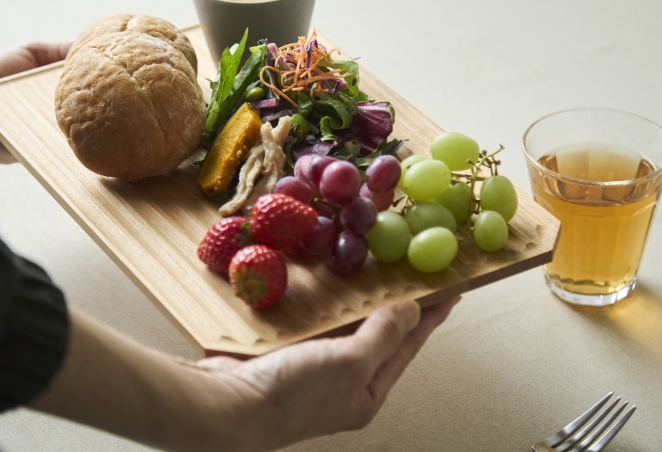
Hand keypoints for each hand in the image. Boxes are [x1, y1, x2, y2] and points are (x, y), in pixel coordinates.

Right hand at [195, 297, 459, 450]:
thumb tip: (413, 310)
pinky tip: (331, 282)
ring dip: (362, 298)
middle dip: (398, 304)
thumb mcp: (349, 364)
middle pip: (379, 333)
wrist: (226, 405)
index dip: (430, 316)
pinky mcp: (288, 349)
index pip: (407, 345)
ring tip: (380, 270)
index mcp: (365, 390)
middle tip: (414, 272)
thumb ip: (383, 336)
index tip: (450, 289)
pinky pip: (317, 320)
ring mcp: (315, 363)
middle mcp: (343, 378)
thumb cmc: (292, 393)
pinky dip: (327, 301)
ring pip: (346, 323)